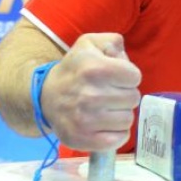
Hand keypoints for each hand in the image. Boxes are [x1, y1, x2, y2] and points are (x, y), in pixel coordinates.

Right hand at [40, 33, 141, 151]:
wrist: (46, 96)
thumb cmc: (75, 69)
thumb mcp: (90, 44)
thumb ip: (112, 41)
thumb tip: (122, 55)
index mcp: (94, 68)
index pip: (135, 76)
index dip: (129, 76)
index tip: (117, 77)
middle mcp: (90, 95)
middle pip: (133, 98)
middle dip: (125, 94)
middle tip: (111, 94)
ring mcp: (85, 120)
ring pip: (127, 119)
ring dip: (120, 114)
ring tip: (106, 108)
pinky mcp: (83, 139)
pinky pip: (118, 139)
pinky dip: (116, 134)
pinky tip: (106, 125)